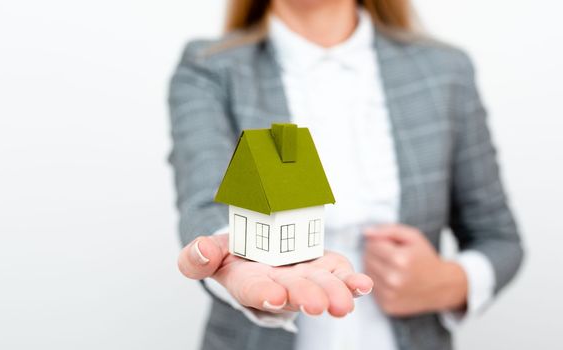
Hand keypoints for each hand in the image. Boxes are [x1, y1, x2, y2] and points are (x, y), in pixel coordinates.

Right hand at [178, 234, 372, 316]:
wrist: (262, 250)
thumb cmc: (236, 256)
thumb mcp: (212, 252)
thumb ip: (198, 256)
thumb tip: (199, 251)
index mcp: (249, 281)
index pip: (254, 290)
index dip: (263, 293)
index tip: (272, 296)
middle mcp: (280, 285)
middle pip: (293, 292)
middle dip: (305, 297)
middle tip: (315, 304)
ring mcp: (306, 277)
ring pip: (321, 287)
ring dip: (334, 294)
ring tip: (344, 303)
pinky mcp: (326, 268)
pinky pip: (341, 276)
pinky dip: (352, 281)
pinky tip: (363, 285)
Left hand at [363, 224, 466, 315]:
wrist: (443, 286)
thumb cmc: (426, 259)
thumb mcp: (412, 237)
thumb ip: (388, 230)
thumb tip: (366, 233)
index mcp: (400, 259)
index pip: (371, 245)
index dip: (378, 242)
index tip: (388, 245)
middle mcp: (393, 279)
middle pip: (367, 260)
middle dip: (375, 254)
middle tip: (390, 256)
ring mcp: (390, 295)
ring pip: (366, 274)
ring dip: (375, 268)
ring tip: (391, 267)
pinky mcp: (388, 306)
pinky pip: (372, 289)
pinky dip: (378, 283)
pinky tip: (391, 280)